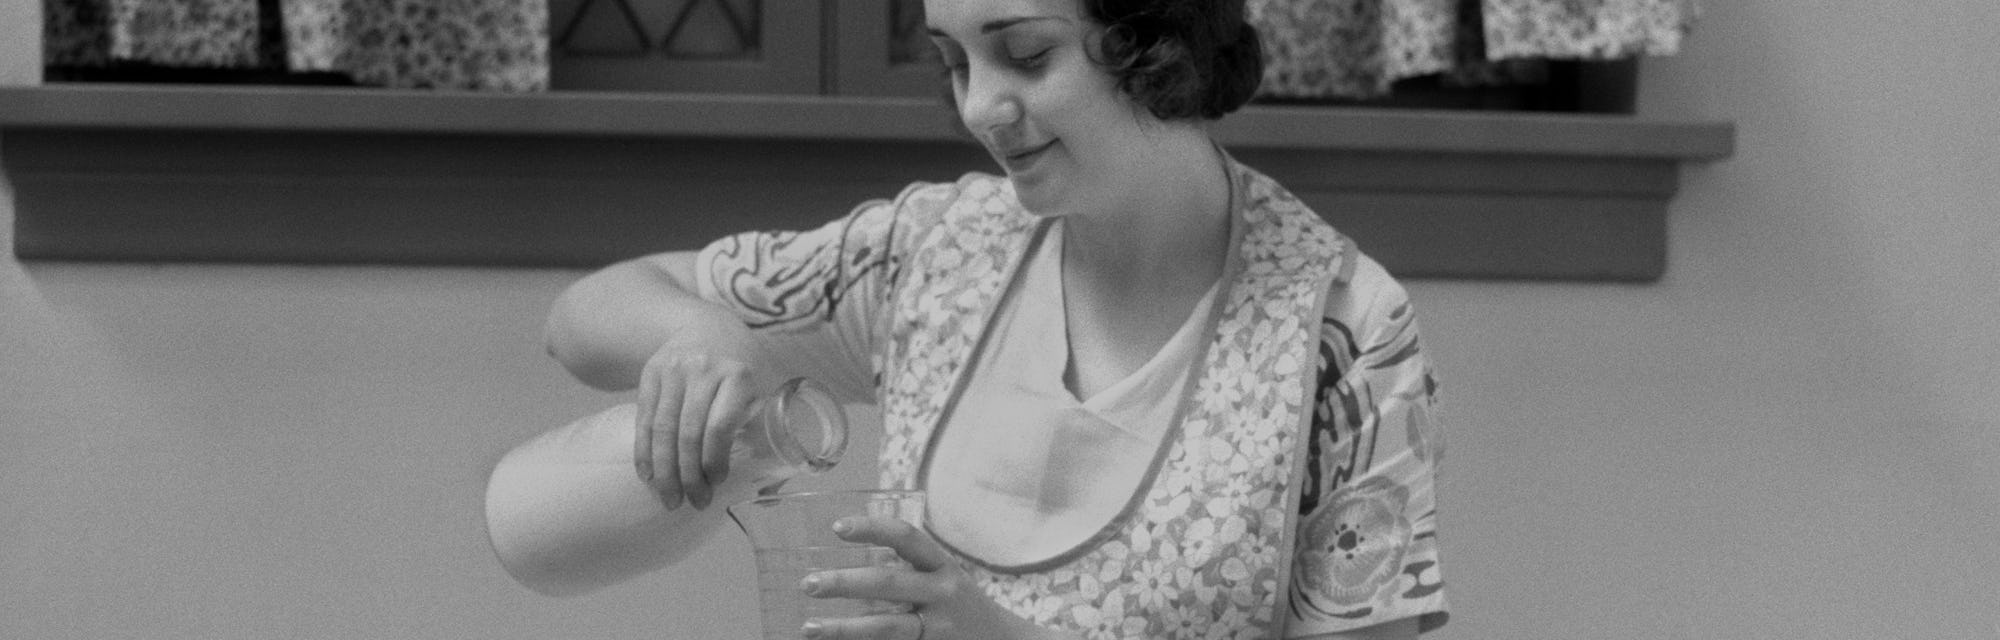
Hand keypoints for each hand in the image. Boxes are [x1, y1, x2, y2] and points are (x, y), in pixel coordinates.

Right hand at [632, 321, 766, 510]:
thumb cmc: (744, 368)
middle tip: (693, 502)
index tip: (717, 482)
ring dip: (664, 470)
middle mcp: (703, 370)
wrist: (707, 325)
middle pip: (688, 432)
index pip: (720, 425)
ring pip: (662, 428)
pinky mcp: (651, 373)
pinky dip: (644, 450)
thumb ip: (770, 438)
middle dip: (688, 474)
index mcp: (738, 375)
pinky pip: (644, 418)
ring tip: (670, 498)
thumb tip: (771, 497)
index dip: (715, 459)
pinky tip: (648, 474)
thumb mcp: (765, 390)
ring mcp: (673, 370)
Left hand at [799, 516, 1060, 639]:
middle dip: (844, 583)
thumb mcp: (944, 579)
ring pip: (885, 629)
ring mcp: (938, 629)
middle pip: (888, 585)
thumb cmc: (964, 608)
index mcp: (943, 567)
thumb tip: (861, 556)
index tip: (837, 527)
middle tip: (808, 583)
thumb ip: (909, 568)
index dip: (872, 529)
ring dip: (842, 629)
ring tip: (809, 628)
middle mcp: (942, 595)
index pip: (906, 538)